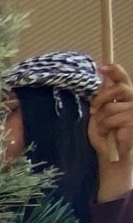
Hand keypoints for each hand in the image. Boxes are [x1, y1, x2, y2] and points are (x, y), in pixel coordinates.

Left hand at [90, 62, 132, 199]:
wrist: (112, 155)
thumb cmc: (105, 136)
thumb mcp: (98, 116)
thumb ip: (101, 101)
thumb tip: (99, 83)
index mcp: (124, 97)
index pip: (122, 79)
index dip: (113, 71)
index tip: (100, 67)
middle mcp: (132, 101)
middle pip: (118, 89)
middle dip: (102, 98)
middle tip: (94, 110)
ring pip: (111, 107)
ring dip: (101, 121)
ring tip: (103, 130)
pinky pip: (113, 119)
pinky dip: (105, 127)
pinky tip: (109, 135)